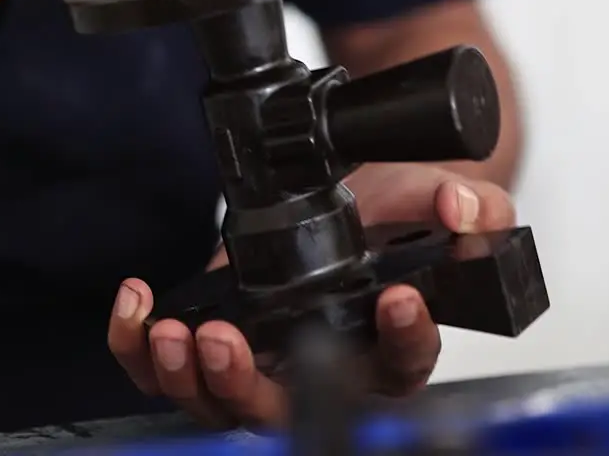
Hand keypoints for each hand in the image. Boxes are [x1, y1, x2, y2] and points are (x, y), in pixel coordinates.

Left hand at [107, 163, 515, 428]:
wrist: (352, 197)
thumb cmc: (393, 215)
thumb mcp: (433, 199)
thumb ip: (469, 207)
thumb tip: (466, 210)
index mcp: (388, 349)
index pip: (403, 363)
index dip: (403, 340)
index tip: (394, 301)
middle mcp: (326, 371)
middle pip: (288, 411)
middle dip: (249, 386)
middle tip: (229, 340)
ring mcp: (266, 362)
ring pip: (222, 405)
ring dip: (190, 378)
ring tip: (174, 332)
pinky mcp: (217, 340)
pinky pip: (169, 371)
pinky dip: (138, 347)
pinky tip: (139, 305)